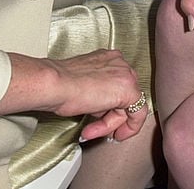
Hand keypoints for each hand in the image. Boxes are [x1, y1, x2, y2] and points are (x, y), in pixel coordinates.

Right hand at [2, 49, 146, 141]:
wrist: (55, 84)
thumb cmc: (59, 84)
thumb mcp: (82, 85)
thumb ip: (96, 91)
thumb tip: (100, 107)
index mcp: (108, 58)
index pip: (115, 87)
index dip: (107, 108)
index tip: (99, 118)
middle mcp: (120, 63)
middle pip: (123, 97)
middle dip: (109, 118)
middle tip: (95, 129)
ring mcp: (126, 74)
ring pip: (128, 106)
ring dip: (109, 124)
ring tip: (92, 131)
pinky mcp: (129, 89)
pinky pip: (138, 113)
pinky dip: (129, 128)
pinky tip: (114, 135)